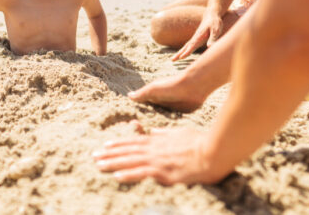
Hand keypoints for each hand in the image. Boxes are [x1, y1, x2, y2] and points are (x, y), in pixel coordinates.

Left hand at [93, 125, 227, 184]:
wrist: (214, 150)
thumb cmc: (202, 142)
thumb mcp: (181, 132)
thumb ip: (166, 133)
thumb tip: (155, 132)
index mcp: (159, 141)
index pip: (134, 142)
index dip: (119, 144)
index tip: (105, 146)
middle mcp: (155, 149)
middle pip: (128, 151)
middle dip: (110, 154)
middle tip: (93, 156)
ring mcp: (159, 160)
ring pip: (131, 161)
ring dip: (113, 163)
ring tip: (99, 165)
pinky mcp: (165, 171)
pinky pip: (143, 173)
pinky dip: (129, 174)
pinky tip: (117, 176)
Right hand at [171, 12, 223, 60]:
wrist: (211, 15)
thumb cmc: (215, 22)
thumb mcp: (216, 30)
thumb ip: (213, 38)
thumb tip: (209, 47)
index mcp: (200, 36)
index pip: (192, 45)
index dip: (187, 52)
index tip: (182, 57)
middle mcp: (196, 37)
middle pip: (186, 47)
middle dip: (179, 53)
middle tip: (172, 60)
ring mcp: (195, 38)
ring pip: (186, 46)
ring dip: (179, 52)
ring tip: (173, 59)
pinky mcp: (196, 38)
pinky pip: (189, 45)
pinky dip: (184, 50)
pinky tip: (182, 54)